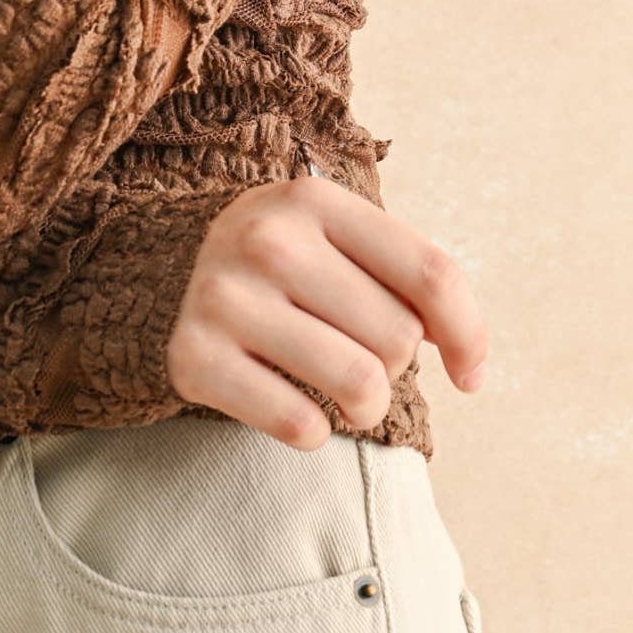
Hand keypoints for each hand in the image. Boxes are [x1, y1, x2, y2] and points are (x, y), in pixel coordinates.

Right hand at [164, 177, 489, 449]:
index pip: (430, 273)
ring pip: (359, 385)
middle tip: (361, 356)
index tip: (470, 375)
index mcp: (315, 200)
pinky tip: (293, 404)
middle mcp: (268, 241)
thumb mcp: (337, 239)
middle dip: (395, 366)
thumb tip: (471, 365)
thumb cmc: (284, 266)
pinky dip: (313, 432)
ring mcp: (226, 298)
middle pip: (398, 338)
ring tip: (345, 394)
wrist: (161, 274)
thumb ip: (409, 280)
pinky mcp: (194, 358)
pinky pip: (300, 426)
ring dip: (365, 407)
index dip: (467, 334)